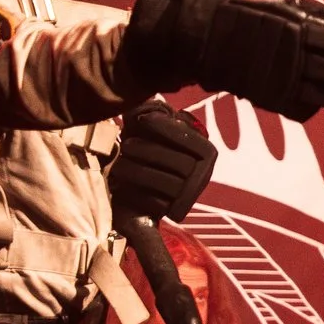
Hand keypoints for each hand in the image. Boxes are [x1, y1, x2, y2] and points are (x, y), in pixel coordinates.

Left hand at [109, 99, 216, 220]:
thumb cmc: (140, 147)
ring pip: (169, 184)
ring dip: (140, 172)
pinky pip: (157, 204)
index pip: (193, 140)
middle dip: (151, 151)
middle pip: (182, 164)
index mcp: (205, 152)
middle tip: (125, 144)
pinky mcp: (170, 213)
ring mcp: (189, 196)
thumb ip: (149, 111)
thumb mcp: (146, 126)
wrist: (131, 185)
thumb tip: (149, 110)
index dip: (168, 129)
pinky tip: (120, 185)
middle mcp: (204, 175)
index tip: (141, 120)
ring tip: (119, 163)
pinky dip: (136, 194)